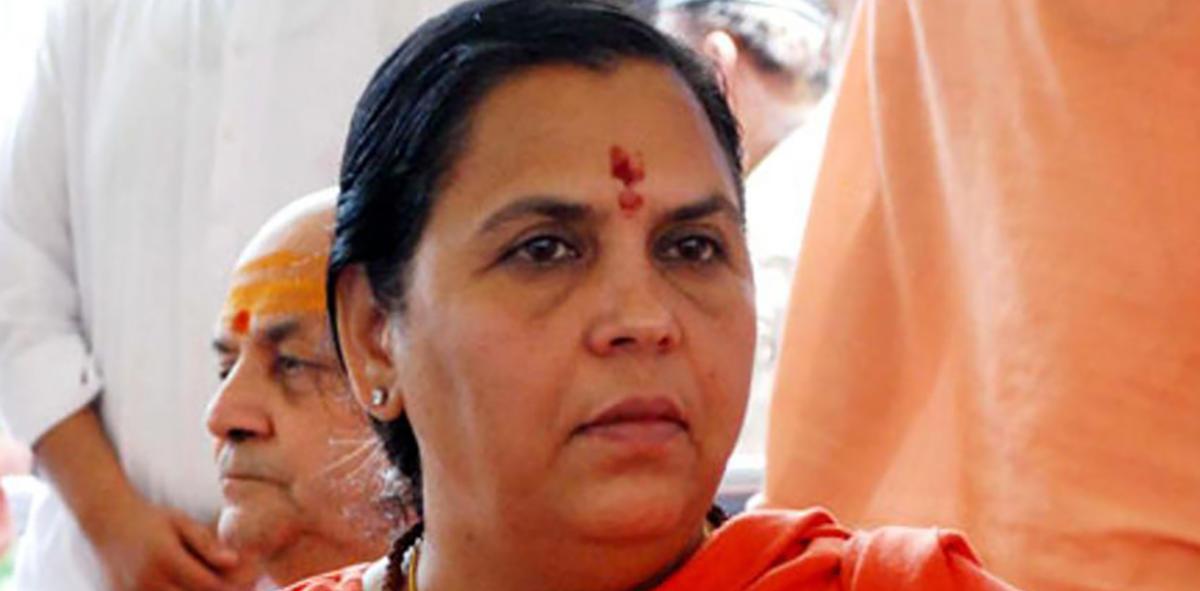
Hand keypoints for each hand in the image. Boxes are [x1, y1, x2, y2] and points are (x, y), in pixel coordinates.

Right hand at [85, 495, 244, 590]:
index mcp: (166, 558)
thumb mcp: (181, 522)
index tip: (245, 585)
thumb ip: (206, 543)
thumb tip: (233, 561)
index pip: (207, 585)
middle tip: (230, 586)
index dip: (228, 589)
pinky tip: (181, 587)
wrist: (107, 522)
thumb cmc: (150, 519)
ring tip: (202, 583)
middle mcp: (148, 580)